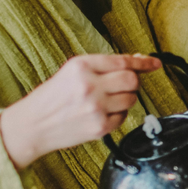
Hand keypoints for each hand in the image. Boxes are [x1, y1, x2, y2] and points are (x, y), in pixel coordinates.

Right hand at [0, 54, 160, 169]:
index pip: (122, 61)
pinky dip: (117, 114)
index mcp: (81, 66)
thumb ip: (102, 67)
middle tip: (123, 86)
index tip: (155, 64)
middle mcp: (90, 85)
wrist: (32, 125)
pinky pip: (123, 117)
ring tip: (105, 101)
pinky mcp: (100, 127)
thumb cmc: (52, 97)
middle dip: (132, 82)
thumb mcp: (71, 72)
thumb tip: (135, 62)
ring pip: (131, 99)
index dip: (143, 63)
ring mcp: (96, 107)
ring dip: (125, 99)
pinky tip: (100, 114)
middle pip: (131, 80)